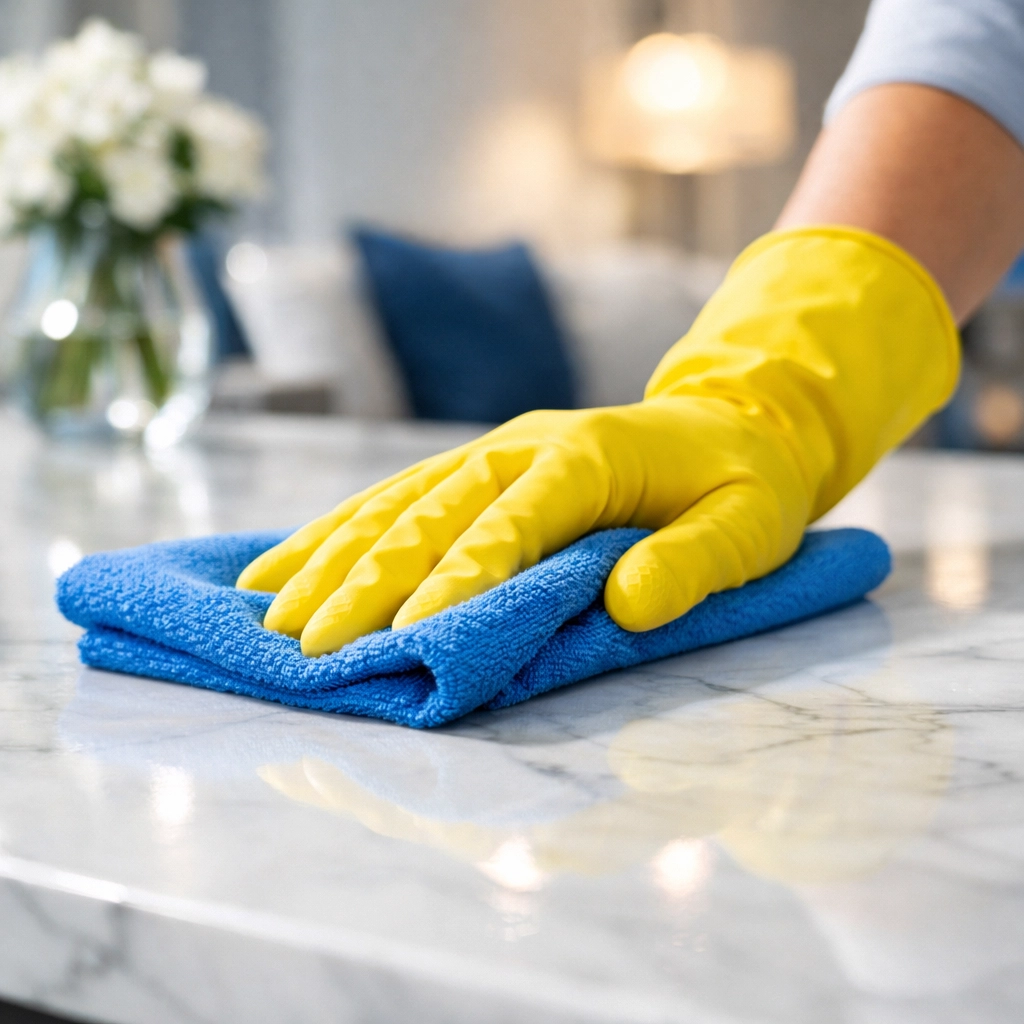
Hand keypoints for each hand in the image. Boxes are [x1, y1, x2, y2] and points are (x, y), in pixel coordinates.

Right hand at [237, 397, 809, 654]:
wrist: (732, 421)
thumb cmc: (742, 484)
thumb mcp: (750, 523)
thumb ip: (694, 560)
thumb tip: (627, 603)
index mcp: (586, 459)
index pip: (512, 522)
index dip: (461, 577)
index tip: (407, 635)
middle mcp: (522, 448)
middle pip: (431, 513)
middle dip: (367, 580)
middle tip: (310, 644)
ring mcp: (491, 453)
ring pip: (395, 503)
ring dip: (333, 558)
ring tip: (273, 614)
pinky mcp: (475, 468)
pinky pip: (394, 497)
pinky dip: (336, 532)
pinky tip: (286, 565)